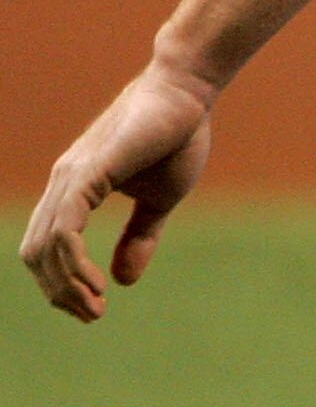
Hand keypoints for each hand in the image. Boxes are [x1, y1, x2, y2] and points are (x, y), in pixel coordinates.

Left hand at [20, 64, 216, 321]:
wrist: (189, 90)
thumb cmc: (178, 135)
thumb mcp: (161, 199)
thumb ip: (139, 236)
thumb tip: (122, 280)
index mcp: (75, 188)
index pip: (46, 247)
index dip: (61, 282)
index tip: (93, 307)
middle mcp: (63, 184)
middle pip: (35, 253)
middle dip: (57, 292)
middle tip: (91, 315)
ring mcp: (71, 177)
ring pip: (45, 246)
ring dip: (64, 285)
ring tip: (94, 306)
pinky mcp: (87, 172)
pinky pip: (63, 229)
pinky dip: (72, 262)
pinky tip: (96, 282)